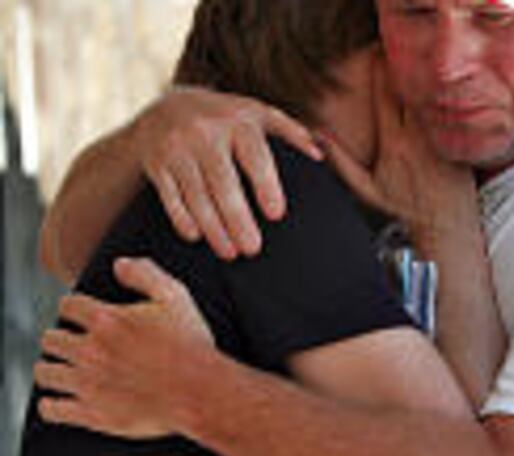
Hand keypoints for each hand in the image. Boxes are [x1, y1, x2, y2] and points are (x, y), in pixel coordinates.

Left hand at [35, 257, 213, 438]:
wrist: (200, 391)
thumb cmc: (191, 345)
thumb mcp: (176, 297)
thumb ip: (146, 274)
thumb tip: (119, 264)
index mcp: (107, 320)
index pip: (68, 307)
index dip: (73, 308)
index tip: (79, 315)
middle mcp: (91, 351)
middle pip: (51, 339)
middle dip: (58, 338)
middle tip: (70, 343)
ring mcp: (89, 384)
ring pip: (45, 372)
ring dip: (51, 368)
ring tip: (60, 370)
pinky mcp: (92, 414)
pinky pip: (52, 409)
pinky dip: (51, 404)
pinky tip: (59, 401)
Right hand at [134, 86, 323, 258]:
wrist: (165, 106)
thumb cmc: (227, 119)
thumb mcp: (257, 114)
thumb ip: (289, 132)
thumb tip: (319, 156)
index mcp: (238, 120)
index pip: (254, 155)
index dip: (266, 185)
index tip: (277, 214)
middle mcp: (204, 131)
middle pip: (223, 182)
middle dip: (237, 218)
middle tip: (253, 248)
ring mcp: (176, 146)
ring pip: (196, 194)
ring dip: (213, 227)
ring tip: (230, 252)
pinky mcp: (156, 162)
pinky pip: (170, 196)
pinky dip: (182, 218)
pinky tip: (196, 237)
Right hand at [321, 57, 478, 240]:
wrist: (444, 232)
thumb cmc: (402, 215)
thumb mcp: (365, 192)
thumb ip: (340, 163)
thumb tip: (317, 139)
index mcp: (395, 143)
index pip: (385, 94)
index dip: (378, 72)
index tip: (371, 57)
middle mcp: (420, 136)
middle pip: (409, 90)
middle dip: (398, 73)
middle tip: (386, 58)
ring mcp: (442, 140)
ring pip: (430, 101)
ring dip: (419, 88)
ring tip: (408, 79)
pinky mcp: (459, 146)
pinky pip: (447, 119)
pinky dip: (438, 108)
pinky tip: (431, 105)